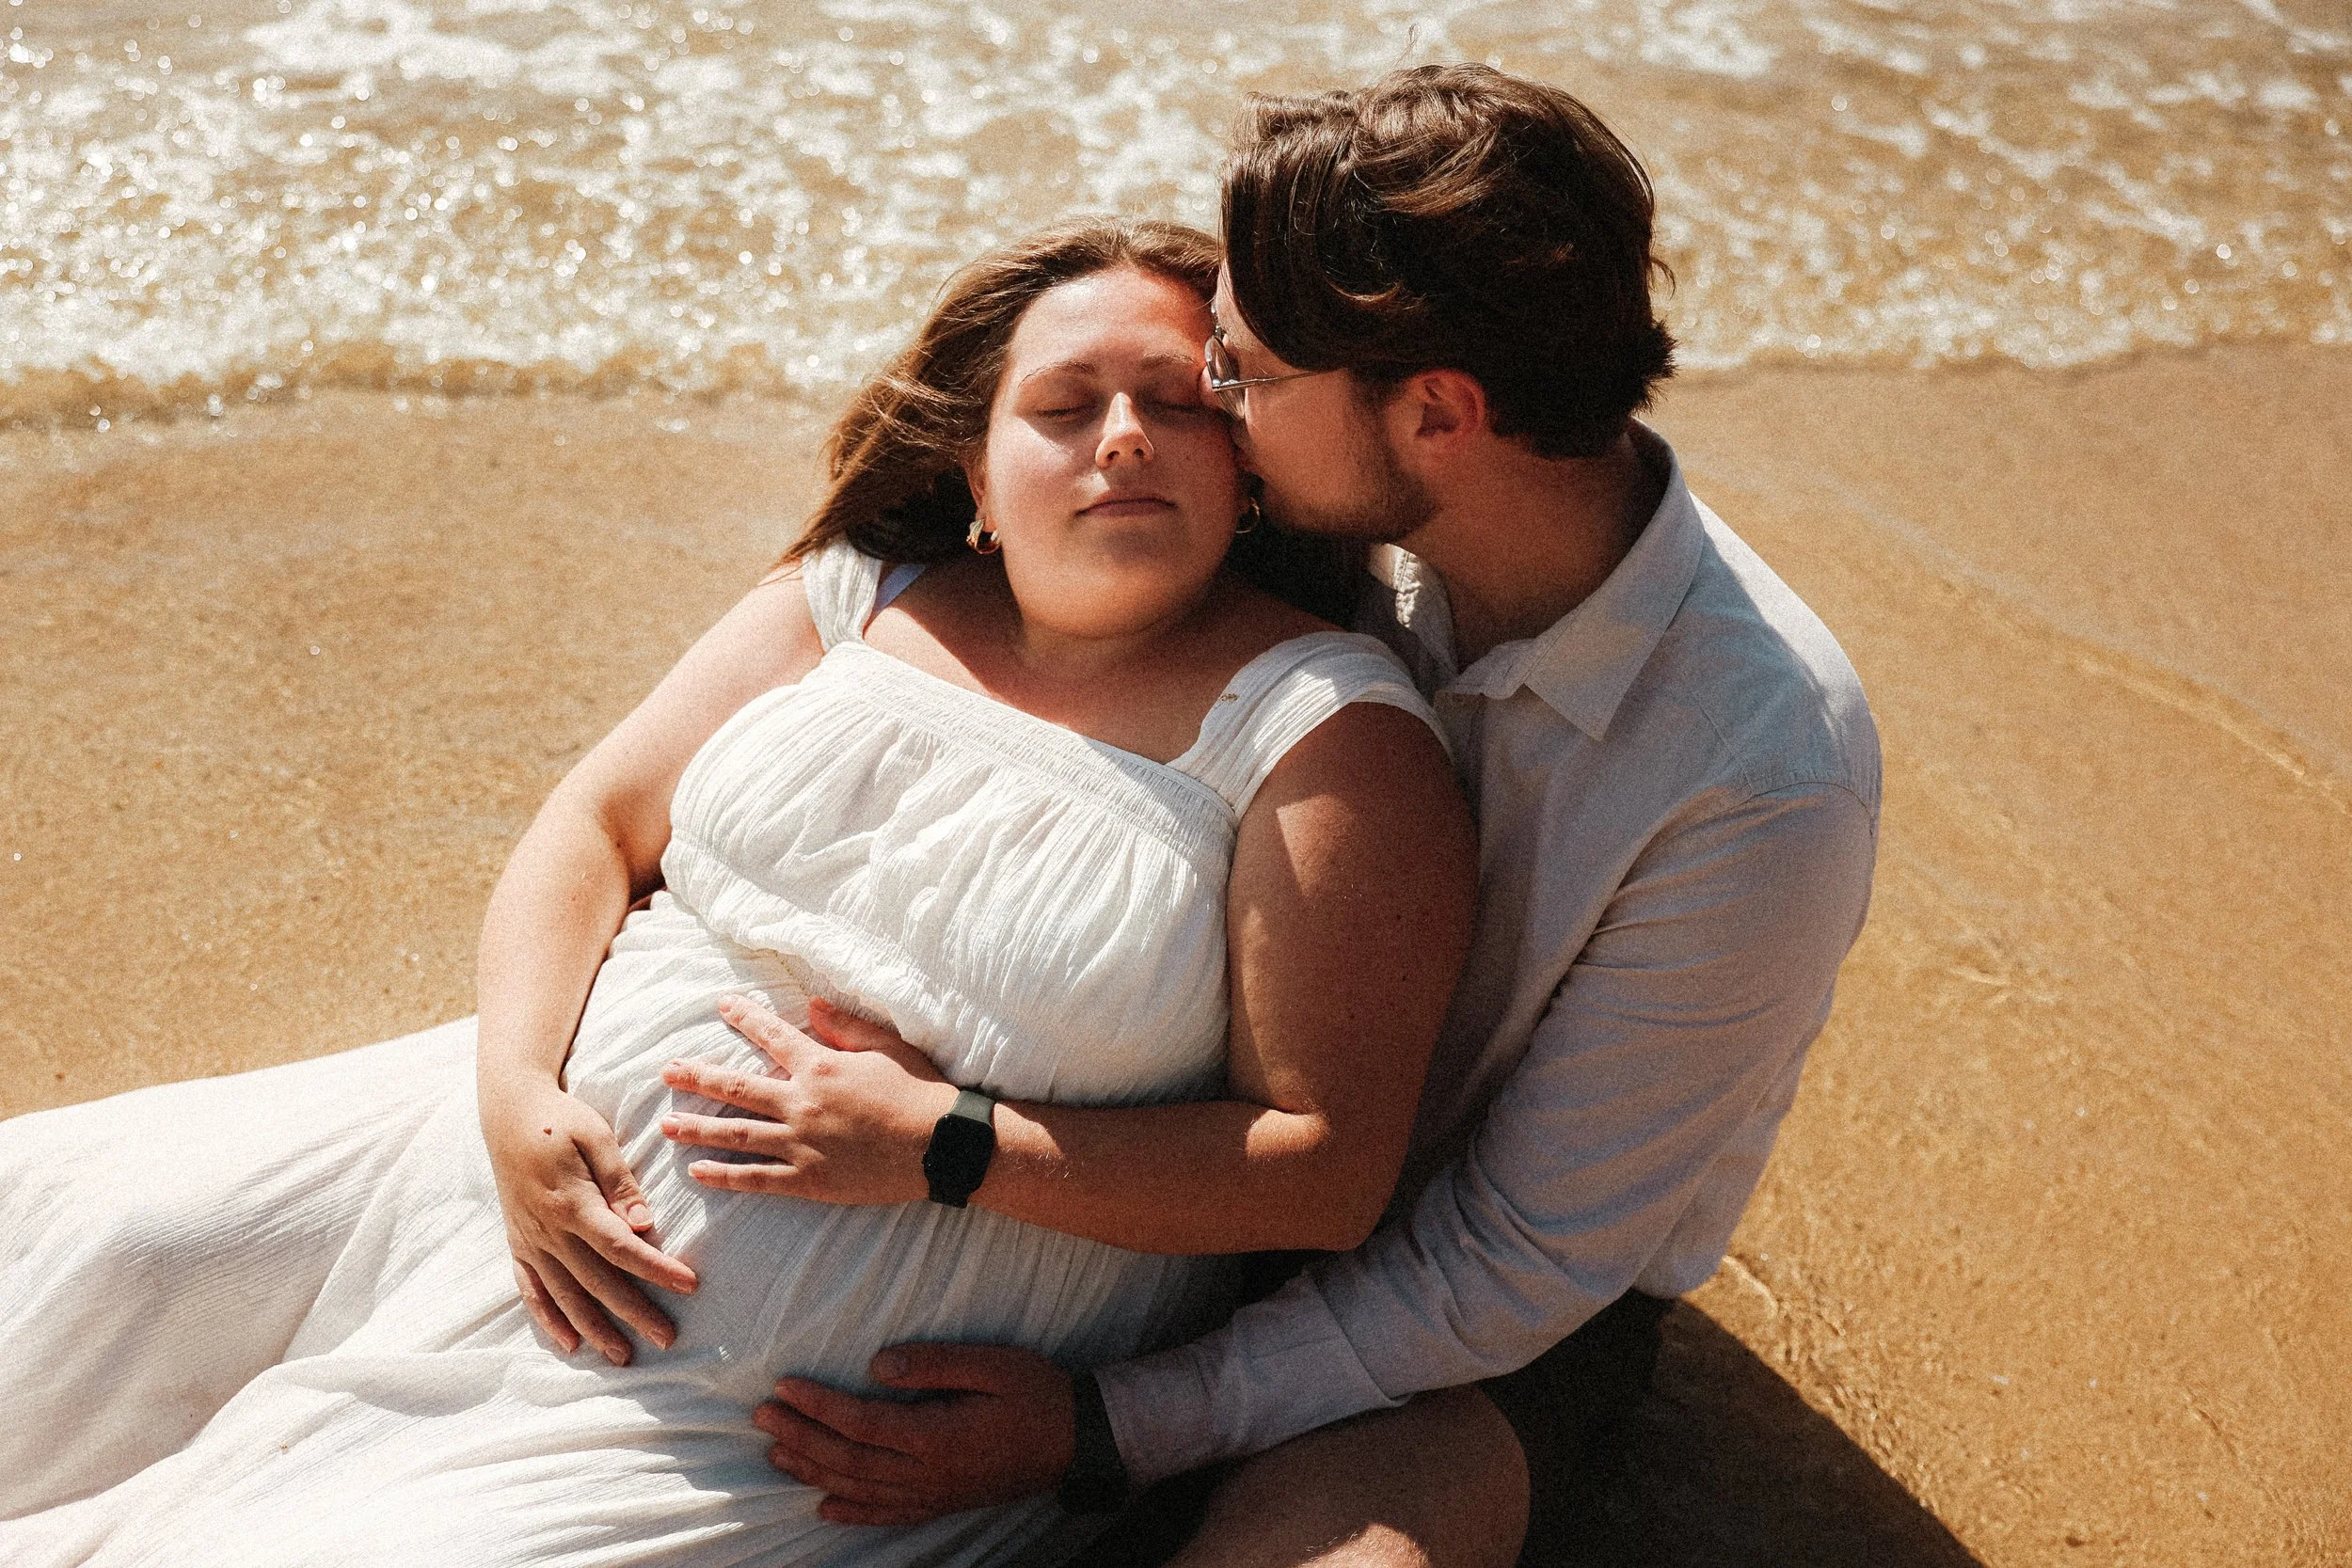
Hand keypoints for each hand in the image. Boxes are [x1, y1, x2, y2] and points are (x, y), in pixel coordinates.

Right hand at [479, 1076, 696, 1364]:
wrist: (508, 1111)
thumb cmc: (560, 1118)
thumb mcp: (596, 1136)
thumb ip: (620, 1182)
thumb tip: (643, 1223)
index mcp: (572, 1202)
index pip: (621, 1247)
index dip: (656, 1268)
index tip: (690, 1284)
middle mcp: (548, 1229)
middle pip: (597, 1281)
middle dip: (634, 1311)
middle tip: (667, 1338)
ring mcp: (529, 1240)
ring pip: (565, 1294)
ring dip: (595, 1327)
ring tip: (623, 1356)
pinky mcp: (517, 1242)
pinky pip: (531, 1289)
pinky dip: (548, 1318)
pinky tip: (569, 1343)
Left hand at [659, 995, 956, 1205]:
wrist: (941, 1143)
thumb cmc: (919, 1090)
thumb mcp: (886, 1047)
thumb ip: (845, 1026)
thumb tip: (812, 1004)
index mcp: (820, 1066)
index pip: (771, 1035)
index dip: (745, 1017)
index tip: (722, 1005)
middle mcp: (802, 1102)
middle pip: (736, 1087)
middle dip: (698, 1077)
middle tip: (667, 1071)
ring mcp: (801, 1143)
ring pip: (737, 1134)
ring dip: (698, 1128)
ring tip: (666, 1126)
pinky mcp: (809, 1179)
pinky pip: (757, 1178)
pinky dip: (725, 1176)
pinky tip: (698, 1172)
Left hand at [756, 1344, 1076, 1525]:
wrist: (1078, 1440)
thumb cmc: (1037, 1393)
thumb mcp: (992, 1363)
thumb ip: (934, 1363)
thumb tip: (877, 1364)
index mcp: (936, 1436)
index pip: (860, 1422)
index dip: (817, 1405)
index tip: (783, 1385)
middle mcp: (928, 1473)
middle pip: (848, 1460)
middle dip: (801, 1436)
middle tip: (762, 1415)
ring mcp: (934, 1494)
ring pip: (859, 1489)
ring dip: (813, 1471)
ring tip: (777, 1451)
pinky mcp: (943, 1502)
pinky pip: (888, 1515)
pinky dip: (851, 1512)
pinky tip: (825, 1506)